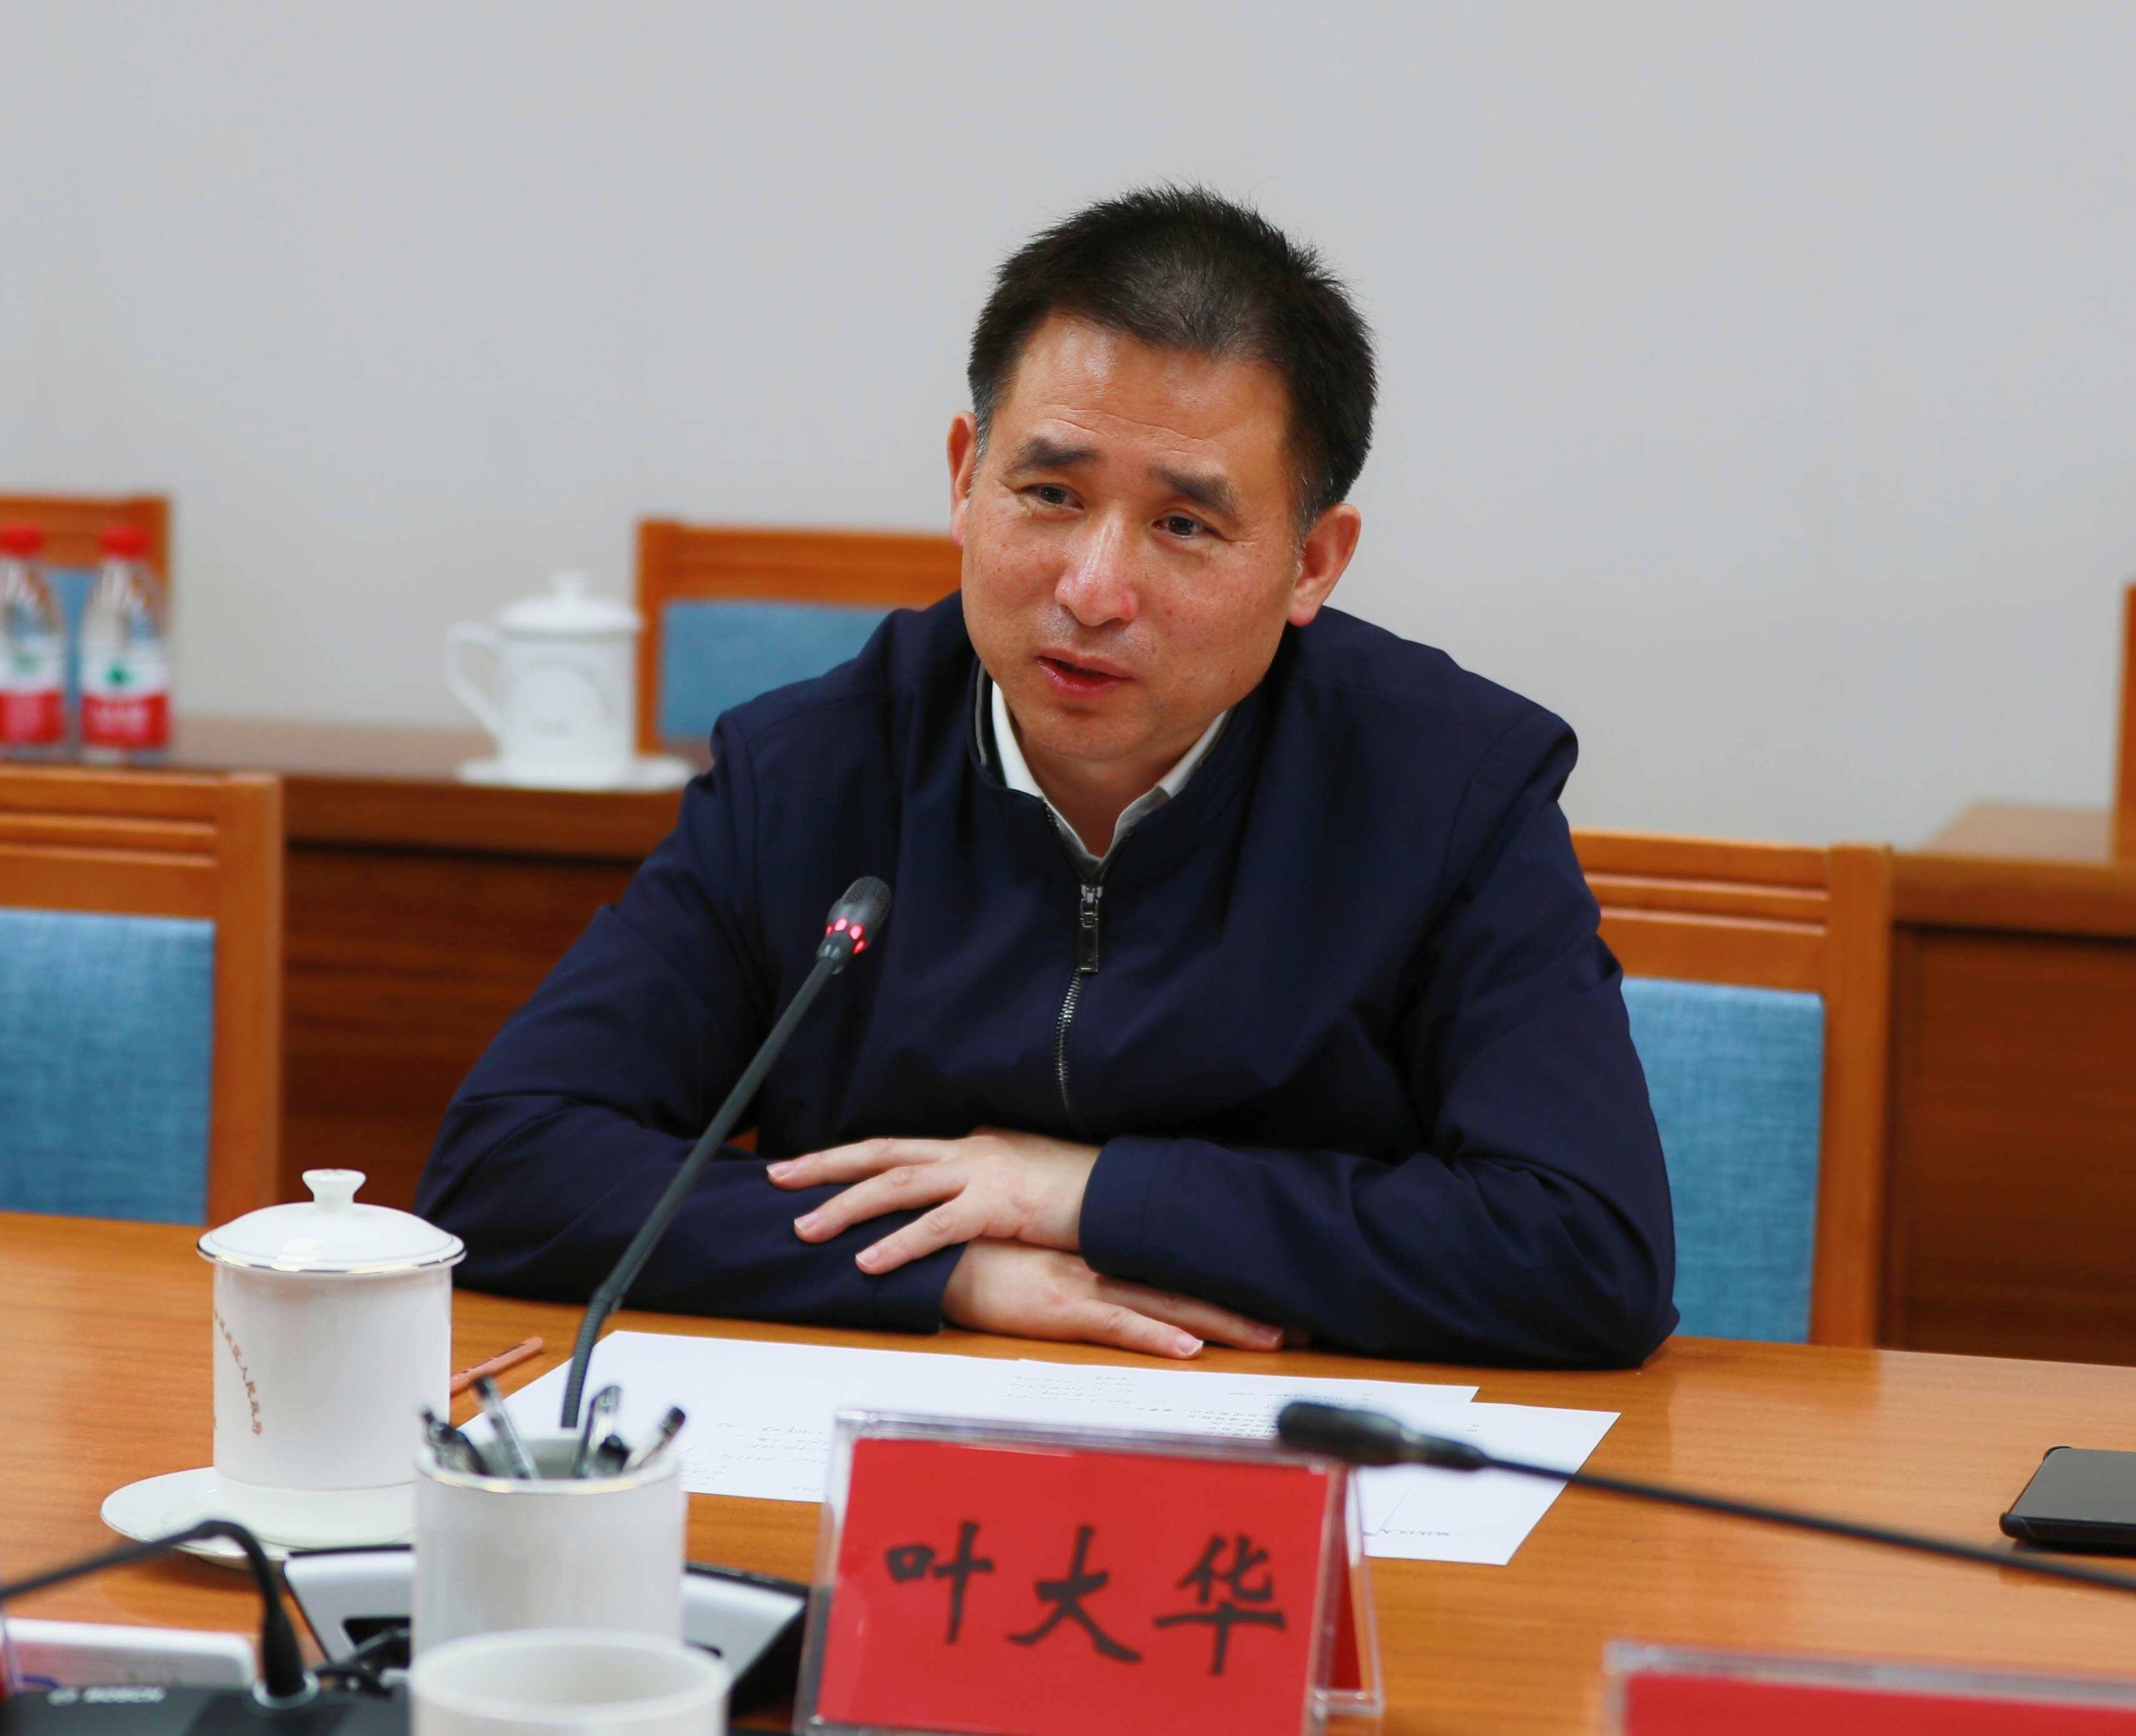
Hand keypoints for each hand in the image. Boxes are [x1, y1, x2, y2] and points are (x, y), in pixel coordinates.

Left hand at [769, 1128, 1098, 1275]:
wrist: (1127, 1191)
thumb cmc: (1081, 1192)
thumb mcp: (1026, 1177)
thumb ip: (987, 1184)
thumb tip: (960, 1196)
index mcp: (973, 1145)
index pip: (900, 1148)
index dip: (851, 1158)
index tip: (808, 1167)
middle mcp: (970, 1150)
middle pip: (883, 1152)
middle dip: (826, 1164)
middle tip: (778, 1177)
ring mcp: (982, 1174)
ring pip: (897, 1185)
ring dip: (846, 1206)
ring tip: (805, 1227)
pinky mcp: (998, 1205)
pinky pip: (936, 1226)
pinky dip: (897, 1244)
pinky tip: (866, 1261)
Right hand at [942, 1240, 1285, 1358]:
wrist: (933, 1250)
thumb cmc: (982, 1256)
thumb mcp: (1040, 1259)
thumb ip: (1075, 1265)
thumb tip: (1109, 1274)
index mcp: (1101, 1256)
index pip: (1174, 1271)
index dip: (1223, 1285)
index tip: (1273, 1298)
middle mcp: (1103, 1267)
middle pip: (1186, 1289)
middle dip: (1243, 1309)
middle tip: (1300, 1326)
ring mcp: (1084, 1287)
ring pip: (1166, 1307)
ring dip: (1220, 1324)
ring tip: (1272, 1338)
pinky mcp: (1059, 1309)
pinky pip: (1116, 1326)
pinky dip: (1153, 1338)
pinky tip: (1189, 1351)